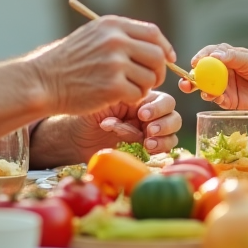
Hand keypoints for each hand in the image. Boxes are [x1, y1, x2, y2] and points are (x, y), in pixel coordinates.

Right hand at [26, 15, 173, 115]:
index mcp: (112, 25)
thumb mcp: (92, 37)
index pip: (153, 33)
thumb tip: (156, 46)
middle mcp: (116, 40)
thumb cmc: (67, 62)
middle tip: (150, 81)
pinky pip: (138, 94)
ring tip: (127, 89)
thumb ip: (120, 37)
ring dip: (144, 87)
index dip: (164, 47)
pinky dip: (133, 99)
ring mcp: (115, 63)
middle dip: (159, 71)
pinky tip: (118, 97)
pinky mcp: (113, 87)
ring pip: (150, 77)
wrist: (42, 81)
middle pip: (157, 55)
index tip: (167, 59)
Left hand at [46, 90, 182, 162]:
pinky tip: (146, 149)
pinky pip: (164, 147)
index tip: (142, 115)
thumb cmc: (85, 116)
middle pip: (172, 114)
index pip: (161, 99)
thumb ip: (119, 104)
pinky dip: (160, 148)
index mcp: (140, 98)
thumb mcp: (101, 105)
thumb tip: (136, 112)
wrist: (75, 139)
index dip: (157, 108)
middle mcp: (148, 113)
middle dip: (164, 123)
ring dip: (164, 138)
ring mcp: (148, 130)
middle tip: (149, 131)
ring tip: (148, 144)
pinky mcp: (146, 147)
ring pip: (172, 132)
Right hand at [177, 44, 247, 112]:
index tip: (196, 61)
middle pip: (202, 73)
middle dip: (191, 77)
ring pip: (206, 87)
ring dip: (200, 89)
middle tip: (185, 81)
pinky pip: (217, 99)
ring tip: (202, 90)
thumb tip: (214, 56)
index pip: (208, 55)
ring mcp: (225, 87)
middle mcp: (222, 72)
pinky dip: (214, 98)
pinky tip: (216, 96)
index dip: (200, 58)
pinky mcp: (229, 101)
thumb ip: (233, 58)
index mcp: (227, 57)